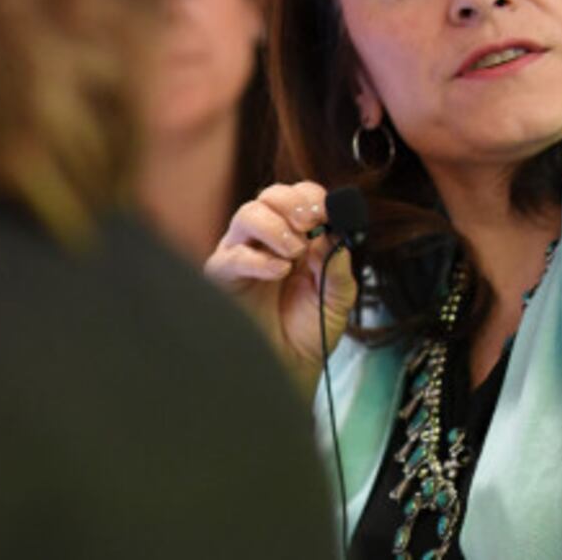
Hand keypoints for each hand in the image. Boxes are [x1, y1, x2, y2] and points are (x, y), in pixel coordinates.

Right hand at [204, 181, 358, 390]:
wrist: (292, 366)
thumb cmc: (312, 328)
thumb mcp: (338, 296)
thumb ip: (338, 265)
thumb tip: (332, 235)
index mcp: (298, 235)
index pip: (300, 196)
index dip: (313, 198)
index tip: (328, 213)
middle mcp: (267, 238)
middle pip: (270, 195)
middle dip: (293, 204)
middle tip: (309, 225)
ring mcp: (242, 254)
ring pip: (248, 214)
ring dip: (275, 227)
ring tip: (294, 254)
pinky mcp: (223, 277)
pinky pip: (232, 256)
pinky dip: (258, 259)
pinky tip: (279, 272)